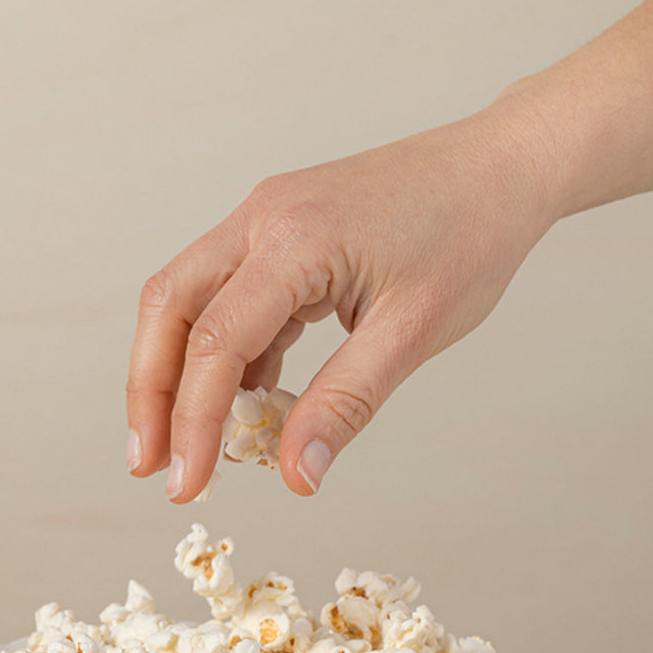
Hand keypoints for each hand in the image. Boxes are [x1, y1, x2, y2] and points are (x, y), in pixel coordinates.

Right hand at [126, 100, 562, 501]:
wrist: (502, 166)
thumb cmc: (471, 236)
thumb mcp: (412, 332)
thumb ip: (346, 404)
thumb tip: (297, 475)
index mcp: (295, 240)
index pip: (215, 342)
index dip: (191, 423)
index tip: (186, 486)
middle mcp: (263, 220)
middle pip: (168, 308)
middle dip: (150, 393)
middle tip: (150, 466)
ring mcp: (266, 221)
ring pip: (187, 300)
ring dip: (178, 374)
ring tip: (188, 446)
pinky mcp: (280, 235)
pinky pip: (229, 297)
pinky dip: (226, 354)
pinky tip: (247, 404)